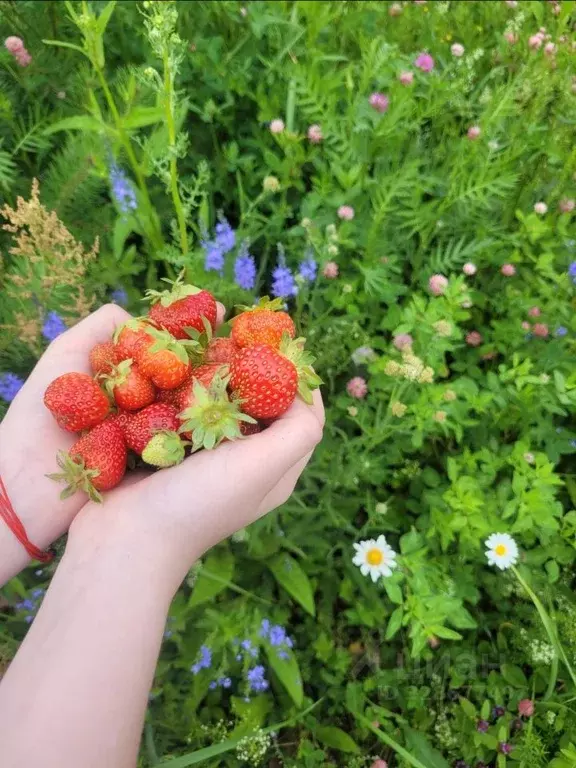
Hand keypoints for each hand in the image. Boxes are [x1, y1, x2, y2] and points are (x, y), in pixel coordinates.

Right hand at [0, 302, 323, 590]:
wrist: (123, 539)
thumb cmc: (199, 503)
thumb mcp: (262, 468)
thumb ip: (298, 431)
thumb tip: (303, 391)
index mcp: (277, 470)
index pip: (305, 417)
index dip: (299, 380)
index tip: (280, 346)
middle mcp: (248, 464)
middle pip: (265, 406)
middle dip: (256, 370)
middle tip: (240, 339)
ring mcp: (209, 459)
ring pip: (224, 403)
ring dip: (217, 375)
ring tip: (207, 346)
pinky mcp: (173, 452)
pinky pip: (188, 410)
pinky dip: (185, 388)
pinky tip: (175, 368)